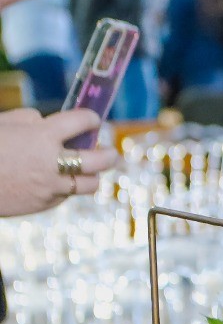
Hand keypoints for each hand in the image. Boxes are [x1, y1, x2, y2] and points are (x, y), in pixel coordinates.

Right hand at [0, 108, 118, 217]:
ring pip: (90, 184)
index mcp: (42, 135)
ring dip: (93, 176)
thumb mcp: (5, 123)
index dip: (91, 119)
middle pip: (100, 160)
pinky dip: (65, 187)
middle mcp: (52, 162)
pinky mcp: (44, 204)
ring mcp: (50, 186)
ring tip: (91, 171)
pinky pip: (65, 195)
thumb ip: (31, 120)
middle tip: (110, 152)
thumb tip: (48, 122)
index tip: (93, 120)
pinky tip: (56, 181)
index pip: (82, 121)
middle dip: (109, 154)